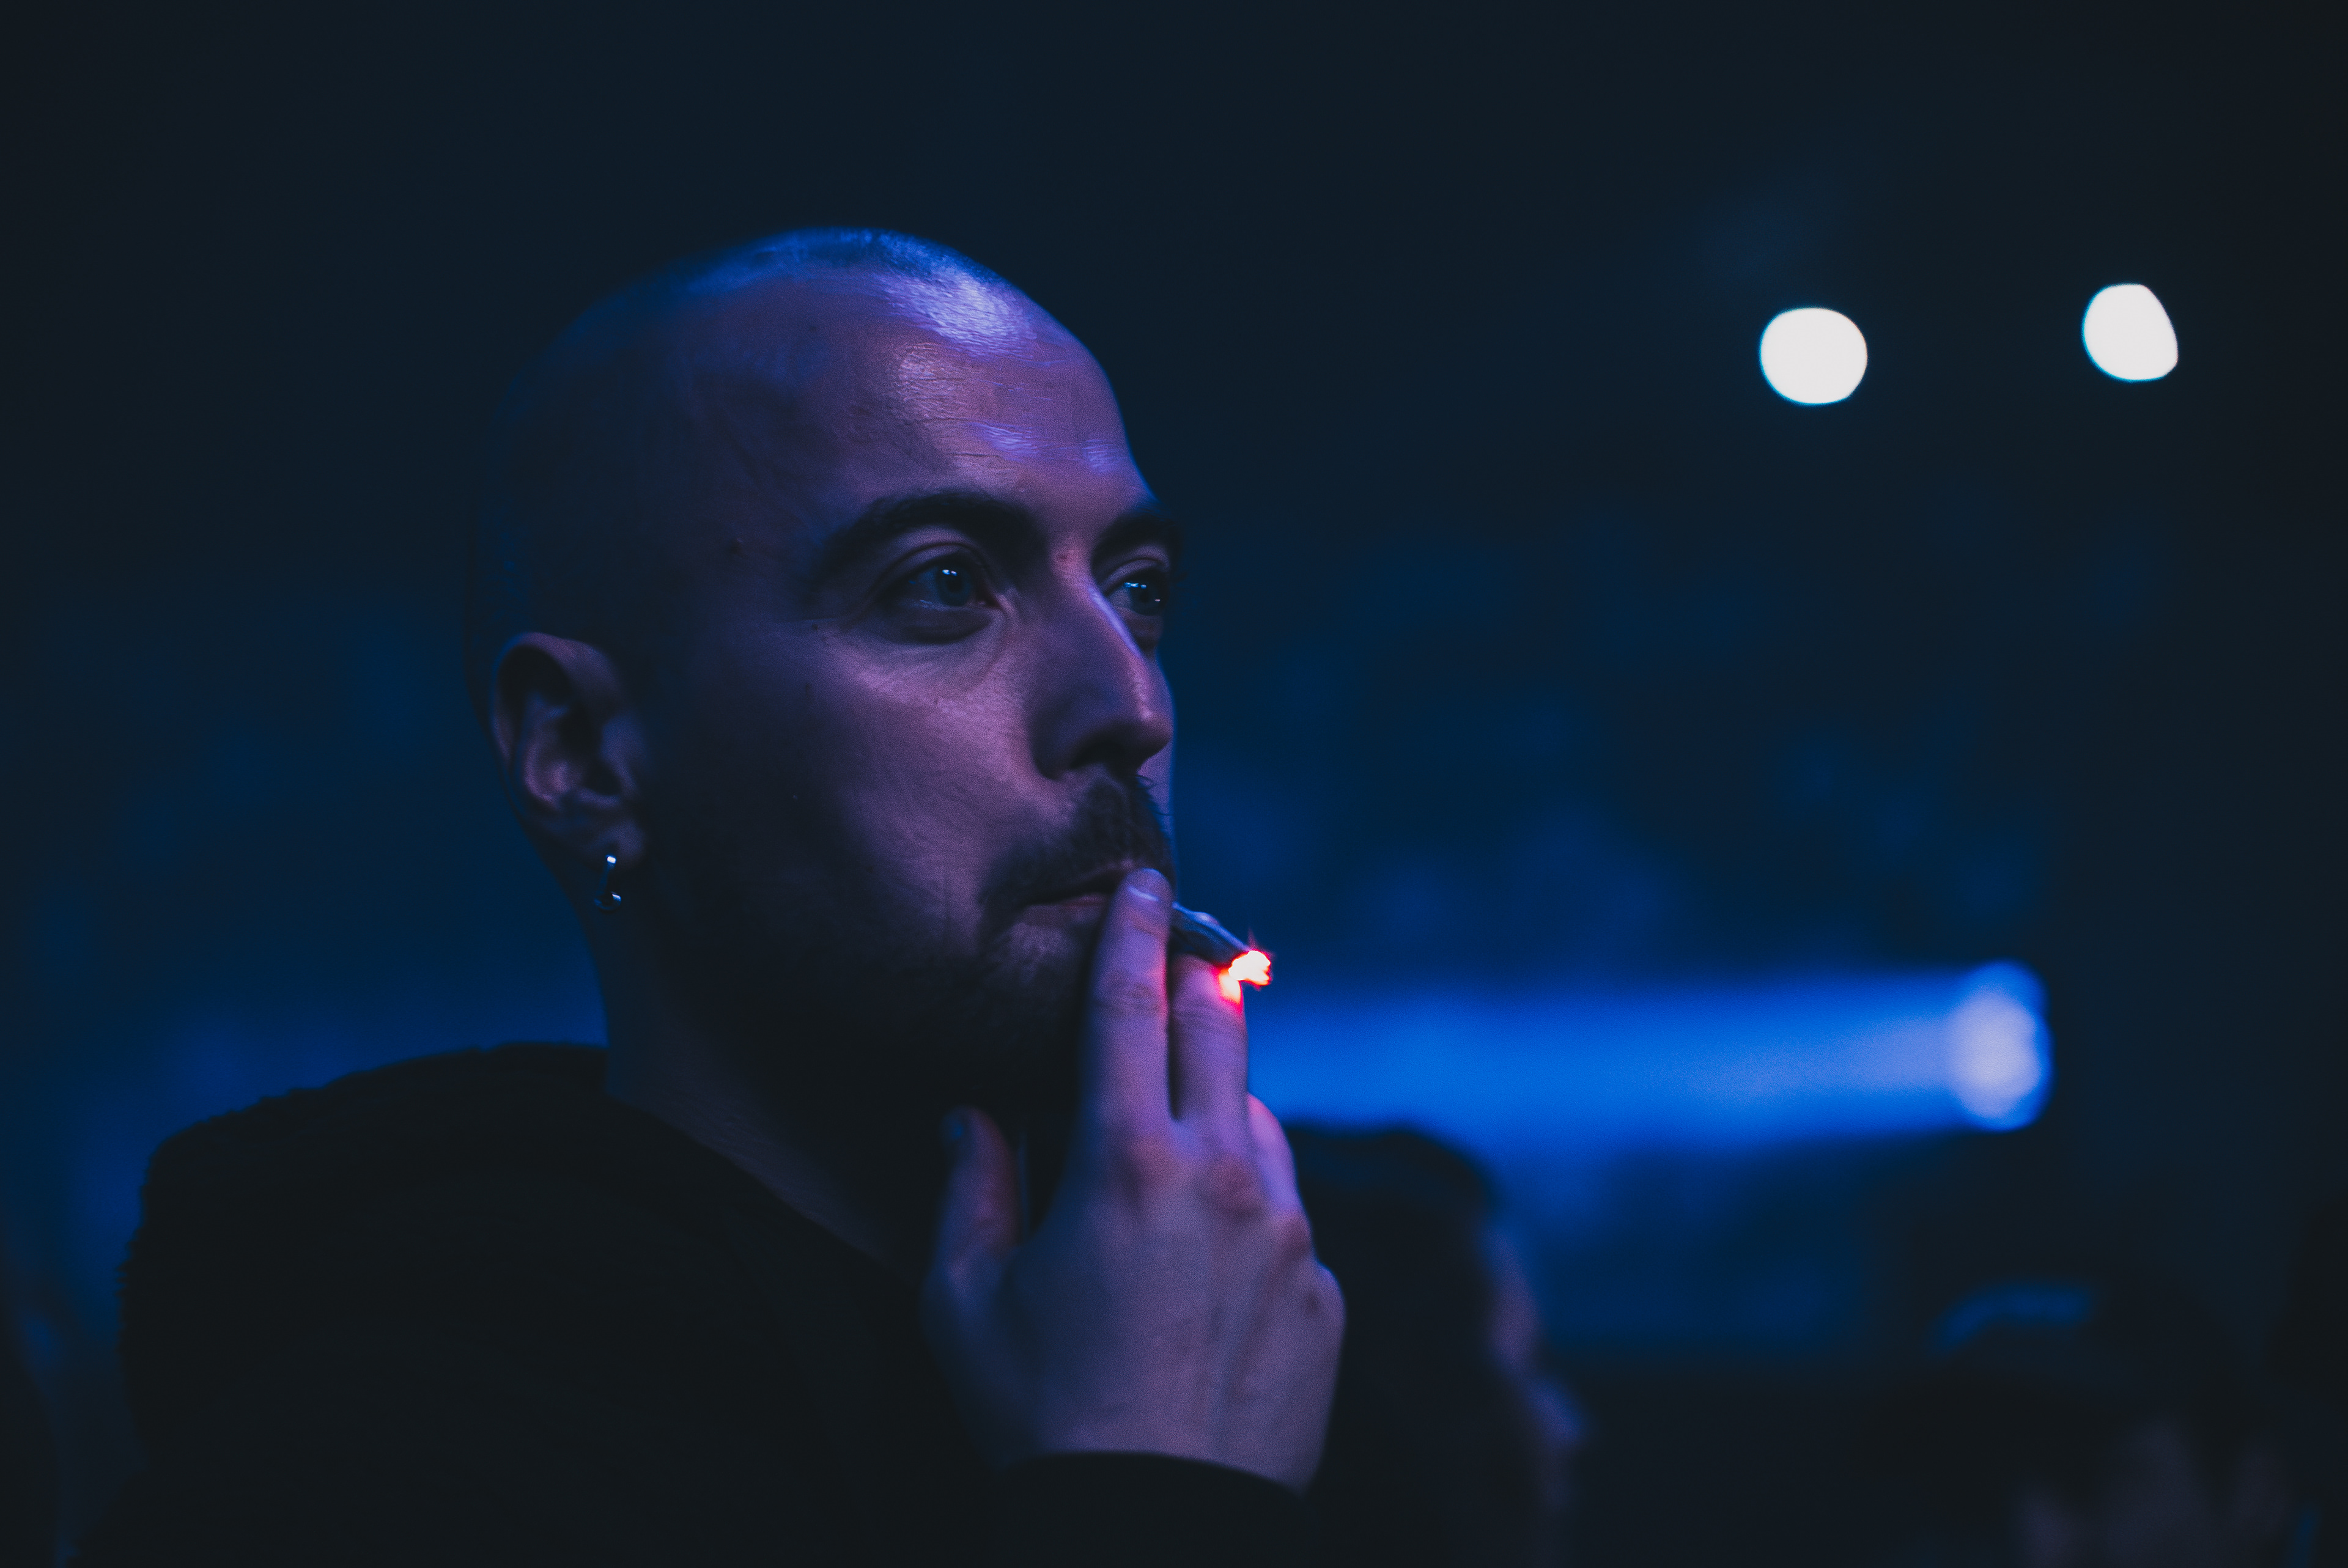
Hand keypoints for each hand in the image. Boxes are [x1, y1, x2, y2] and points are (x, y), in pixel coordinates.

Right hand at [921, 868, 1343, 1489]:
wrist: (1157, 1533)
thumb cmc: (1042, 1418)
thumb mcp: (966, 1304)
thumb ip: (968, 1191)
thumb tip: (974, 1119)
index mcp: (1128, 1163)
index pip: (1129, 1007)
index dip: (1134, 930)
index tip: (1147, 879)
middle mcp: (1225, 1178)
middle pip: (1221, 1033)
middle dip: (1199, 981)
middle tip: (1185, 956)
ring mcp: (1289, 1235)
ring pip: (1263, 1124)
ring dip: (1222, 1109)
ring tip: (1173, 1150)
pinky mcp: (1326, 1294)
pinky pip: (1289, 1215)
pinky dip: (1251, 1206)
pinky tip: (1206, 1258)